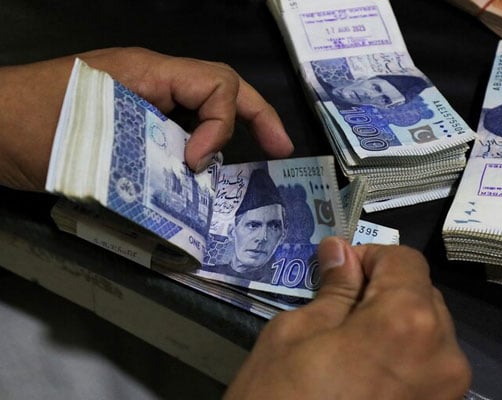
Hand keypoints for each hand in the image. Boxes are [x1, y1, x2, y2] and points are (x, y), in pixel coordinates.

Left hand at [0, 47, 292, 190]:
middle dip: (257, 116)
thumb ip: (153, 153)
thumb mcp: (95, 137)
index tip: (200, 163)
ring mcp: (138, 102)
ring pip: (199, 111)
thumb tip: (196, 178)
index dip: (223, 124)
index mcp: (147, 72)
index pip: (216, 84)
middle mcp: (150, 83)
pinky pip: (174, 132)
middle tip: (280, 149)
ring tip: (236, 178)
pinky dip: (191, 154)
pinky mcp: (127, 125)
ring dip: (223, 139)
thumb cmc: (26, 127)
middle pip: (220, 89)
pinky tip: (194, 183)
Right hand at [224, 237, 470, 398]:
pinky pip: (429, 372)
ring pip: (430, 336)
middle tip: (338, 314)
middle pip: (423, 297)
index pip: (405, 261)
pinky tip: (367, 381)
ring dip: (396, 329)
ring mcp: (450, 395)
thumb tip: (341, 251)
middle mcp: (446, 355)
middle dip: (385, 294)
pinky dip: (404, 363)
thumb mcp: (293, 337)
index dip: (369, 258)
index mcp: (409, 322)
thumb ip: (333, 290)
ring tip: (351, 353)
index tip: (338, 273)